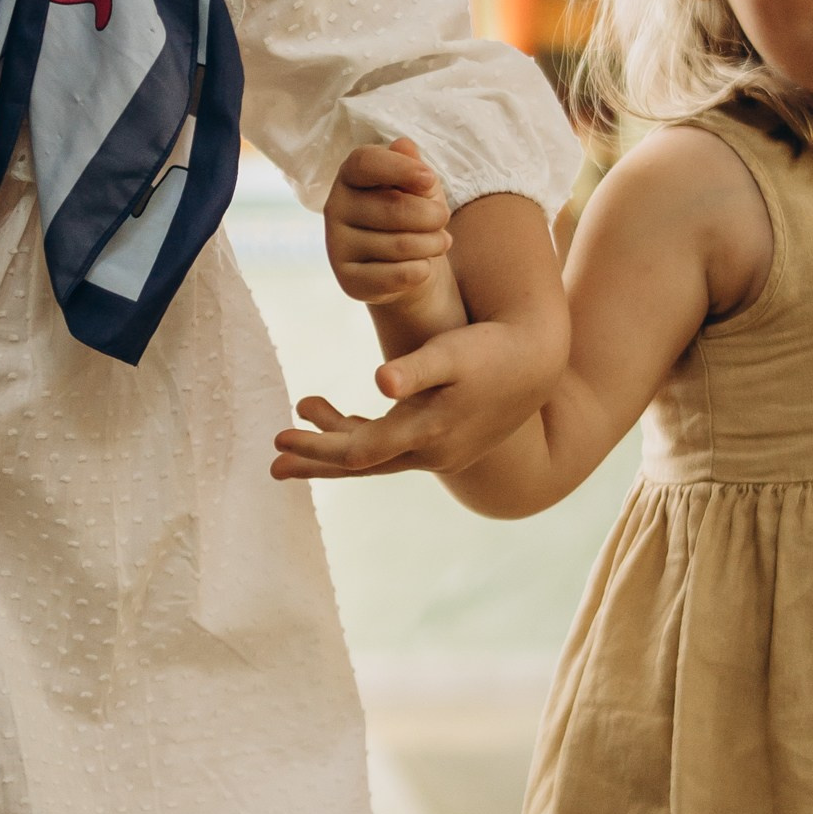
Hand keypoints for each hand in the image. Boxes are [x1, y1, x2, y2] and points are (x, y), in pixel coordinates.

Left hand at [273, 314, 557, 481]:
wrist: (539, 362)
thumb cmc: (493, 350)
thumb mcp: (455, 353)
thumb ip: (417, 368)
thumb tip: (381, 381)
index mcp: (428, 434)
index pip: (359, 452)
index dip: (318, 449)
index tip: (280, 439)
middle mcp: (431, 453)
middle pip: (362, 463)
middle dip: (316, 459)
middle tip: (273, 462)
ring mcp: (439, 452)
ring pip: (377, 454)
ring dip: (338, 440)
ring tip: (306, 410)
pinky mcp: (445, 440)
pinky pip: (394, 445)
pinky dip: (367, 433)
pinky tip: (348, 415)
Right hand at [323, 139, 451, 303]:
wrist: (406, 266)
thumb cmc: (414, 215)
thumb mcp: (419, 186)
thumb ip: (412, 167)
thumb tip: (404, 145)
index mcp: (350, 176)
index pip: (365, 162)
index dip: (399, 168)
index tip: (430, 179)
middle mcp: (335, 208)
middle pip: (393, 207)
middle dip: (432, 215)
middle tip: (444, 218)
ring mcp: (337, 246)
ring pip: (400, 245)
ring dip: (432, 244)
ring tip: (441, 241)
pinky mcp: (348, 280)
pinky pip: (394, 277)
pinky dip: (420, 271)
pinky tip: (423, 266)